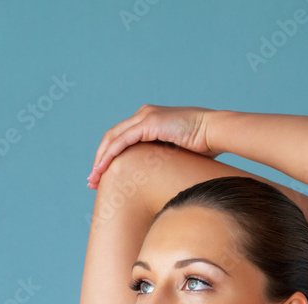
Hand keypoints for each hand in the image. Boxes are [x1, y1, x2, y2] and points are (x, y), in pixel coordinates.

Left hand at [87, 104, 218, 188]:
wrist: (215, 132)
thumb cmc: (203, 148)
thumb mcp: (174, 157)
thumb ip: (161, 163)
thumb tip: (155, 184)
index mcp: (149, 122)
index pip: (121, 139)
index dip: (108, 158)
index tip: (101, 178)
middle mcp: (144, 116)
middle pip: (112, 138)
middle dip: (100, 161)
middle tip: (91, 181)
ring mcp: (145, 117)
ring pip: (113, 139)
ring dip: (101, 160)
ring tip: (93, 179)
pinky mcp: (149, 122)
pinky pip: (122, 140)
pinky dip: (110, 155)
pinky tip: (103, 169)